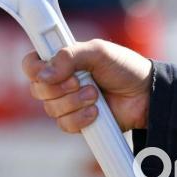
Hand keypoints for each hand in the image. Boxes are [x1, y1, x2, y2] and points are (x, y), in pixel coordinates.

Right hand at [21, 39, 151, 133]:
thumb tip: (45, 74)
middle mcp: (59, 81)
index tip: (46, 70)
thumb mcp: (98, 52)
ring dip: (74, 102)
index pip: (31, 64)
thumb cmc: (124, 67)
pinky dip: (80, 118)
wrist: (146, 95)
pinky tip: (96, 112)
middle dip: (60, 88)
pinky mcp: (77, 121)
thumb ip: (69, 56)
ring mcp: (67, 103)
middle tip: (80, 81)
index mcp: (60, 61)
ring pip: (51, 109)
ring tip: (95, 95)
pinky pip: (64, 125)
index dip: (34, 68)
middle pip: (37, 89)